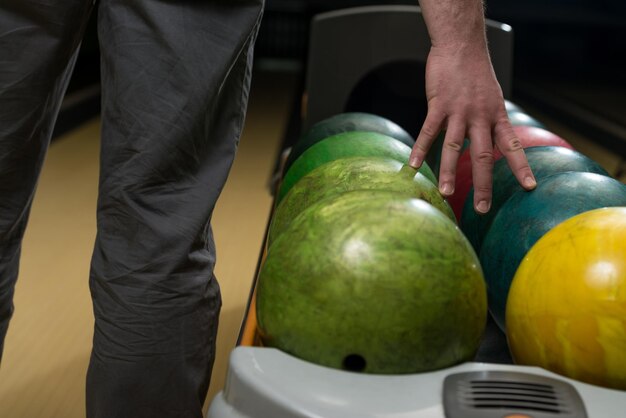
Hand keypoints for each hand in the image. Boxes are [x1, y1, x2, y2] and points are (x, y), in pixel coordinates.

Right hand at [409, 44, 535, 212]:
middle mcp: (480, 117)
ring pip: (454, 147)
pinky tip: (414, 164)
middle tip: (482, 208)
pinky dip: (421, 148)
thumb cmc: (475, 72)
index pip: (512, 146)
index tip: (530, 187)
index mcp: (495, 116)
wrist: (461, 45)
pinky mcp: (438, 104)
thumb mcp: (491, 97)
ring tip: (446, 193)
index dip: (521, 167)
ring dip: (449, 172)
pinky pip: (429, 131)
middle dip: (483, 184)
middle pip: (482, 155)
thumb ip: (488, 122)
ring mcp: (459, 111)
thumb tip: (487, 144)